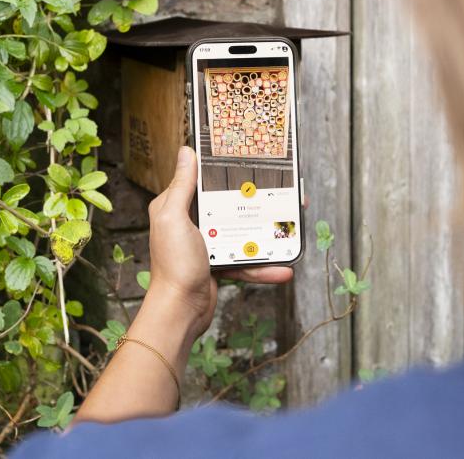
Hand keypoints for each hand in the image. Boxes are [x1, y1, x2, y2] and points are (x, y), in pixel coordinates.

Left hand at [146, 146, 292, 337]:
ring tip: (290, 232)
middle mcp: (192, 223)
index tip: (249, 162)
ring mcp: (207, 244)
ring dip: (266, 235)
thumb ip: (182, 186)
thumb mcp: (174, 218)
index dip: (224, 171)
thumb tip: (186, 153)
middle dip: (255, 202)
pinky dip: (263, 265)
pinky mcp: (219, 264)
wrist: (180, 311)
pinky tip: (282, 269)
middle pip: (229, 205)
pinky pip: (246, 259)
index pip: (203, 181)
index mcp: (177, 207)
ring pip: (242, 232)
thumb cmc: (173, 266)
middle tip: (281, 195)